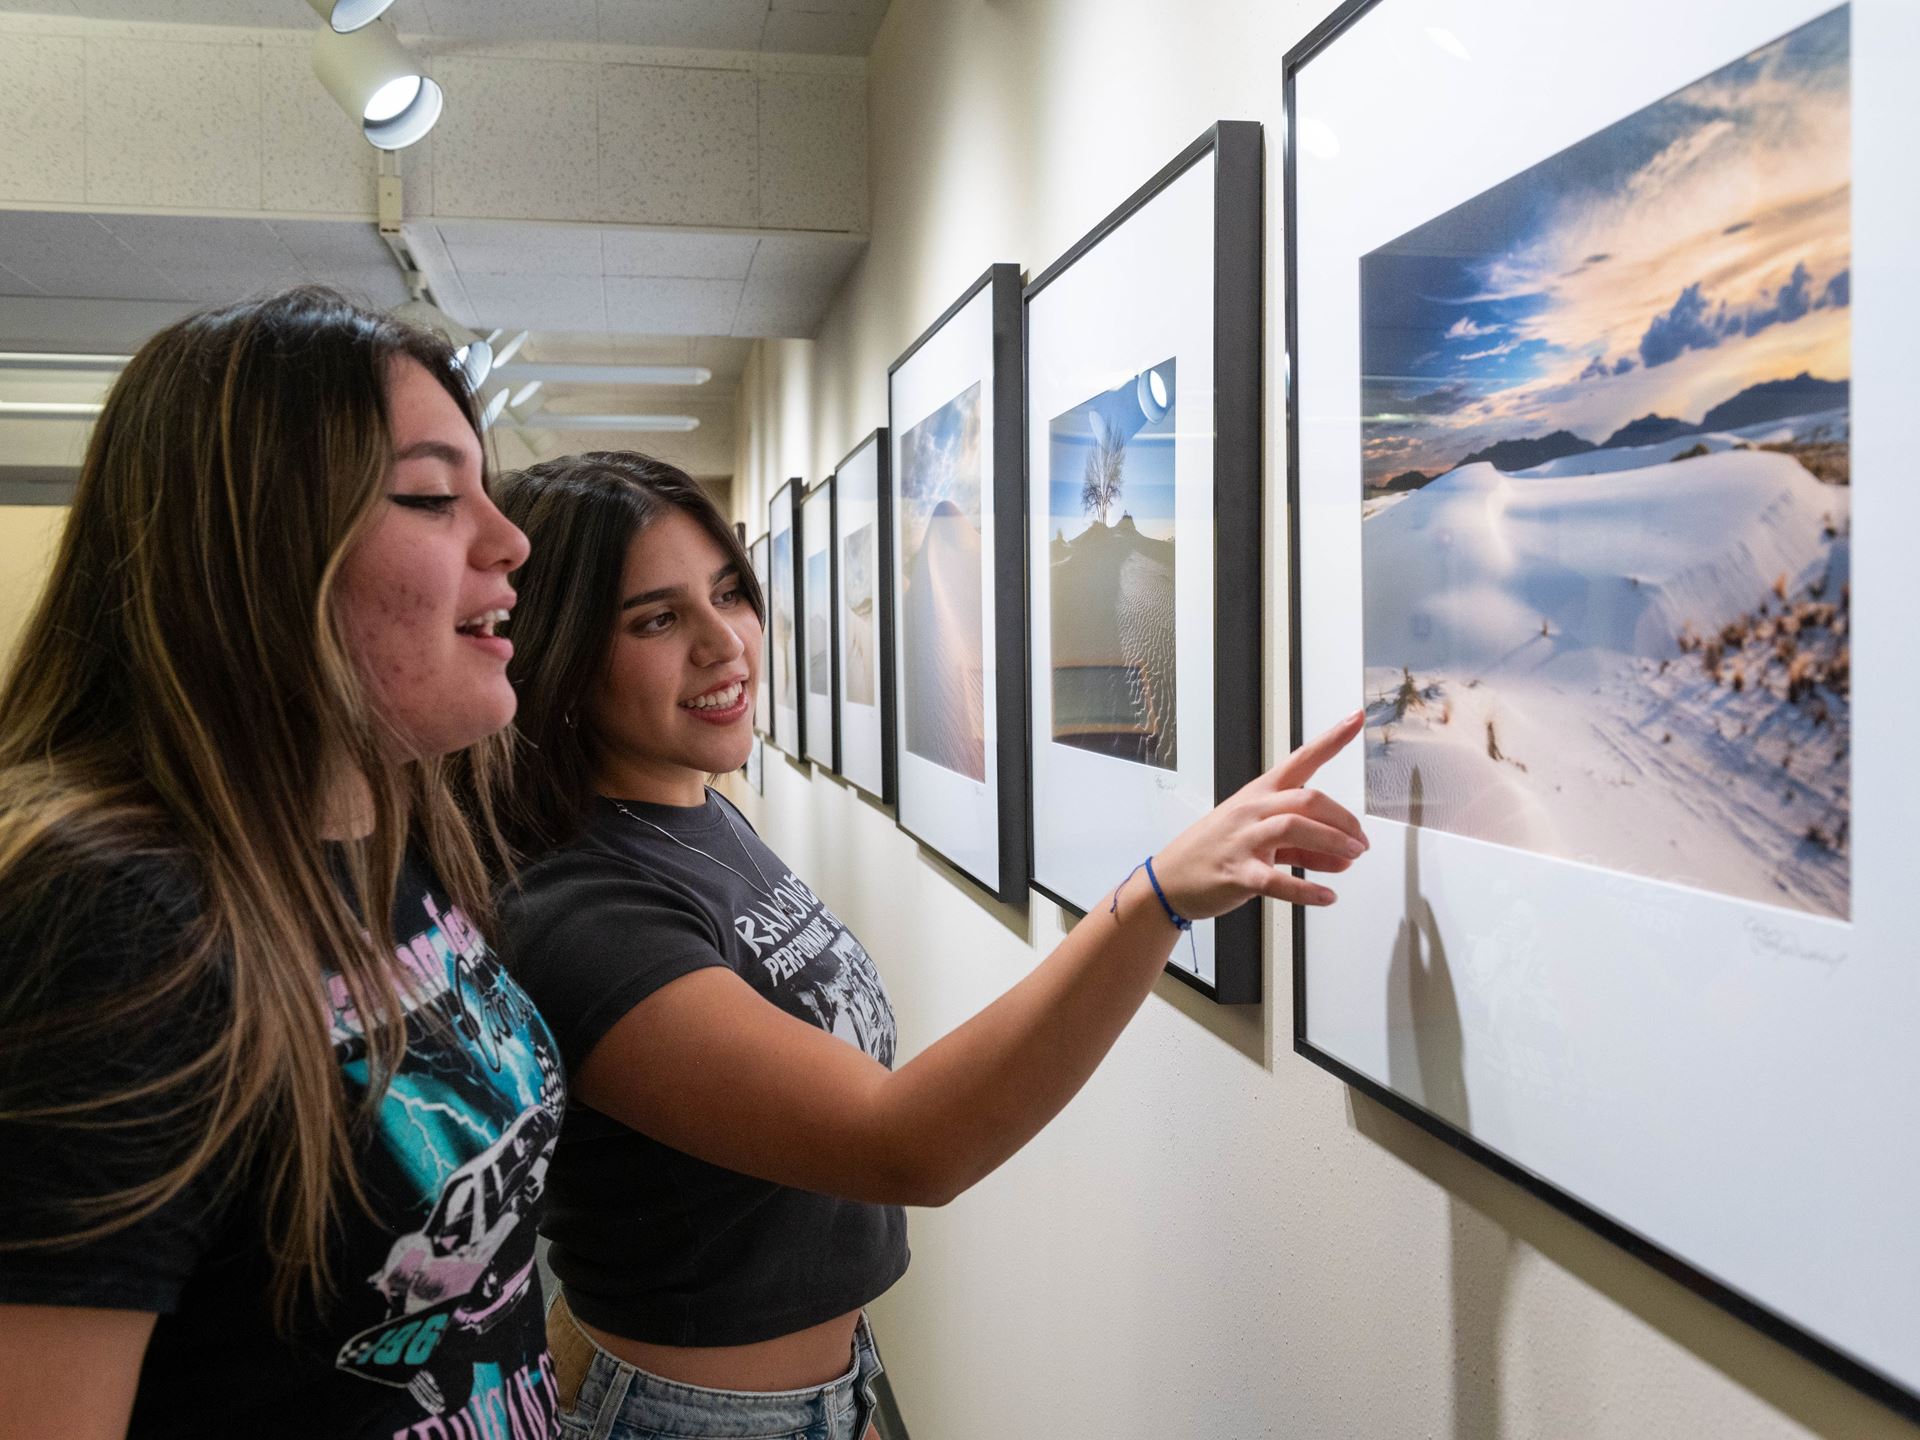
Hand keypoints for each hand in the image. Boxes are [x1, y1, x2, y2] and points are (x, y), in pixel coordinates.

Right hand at [1149, 709, 1367, 918]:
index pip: (1301, 759)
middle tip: (1361, 841)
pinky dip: (1306, 890)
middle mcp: (1252, 810)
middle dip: (1342, 819)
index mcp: (1260, 793)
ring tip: (1352, 857)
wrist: (1170, 879)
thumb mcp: (1262, 842)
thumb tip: (1344, 856)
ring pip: (1294, 828)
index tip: (1356, 719)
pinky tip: (1326, 896)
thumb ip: (1306, 848)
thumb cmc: (1216, 852)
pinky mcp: (1238, 873)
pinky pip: (1276, 879)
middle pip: (1306, 799)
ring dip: (1332, 842)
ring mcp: (1243, 840)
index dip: (1331, 739)